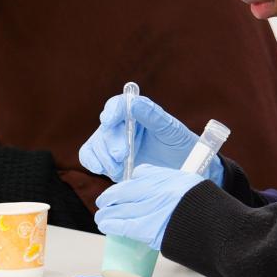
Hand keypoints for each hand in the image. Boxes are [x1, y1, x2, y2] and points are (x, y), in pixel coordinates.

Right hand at [78, 93, 222, 184]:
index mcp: (139, 112)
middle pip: (105, 128)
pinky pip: (91, 158)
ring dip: (103, 156)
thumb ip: (154, 116)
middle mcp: (123, 126)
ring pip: (95, 144)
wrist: (185, 173)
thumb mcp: (172, 131)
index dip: (111, 111)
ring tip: (119, 169)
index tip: (108, 121)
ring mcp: (115, 144)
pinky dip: (93, 163)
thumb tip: (135, 103)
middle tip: (122, 156)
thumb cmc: (182, 148)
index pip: (119, 105)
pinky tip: (104, 169)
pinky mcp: (110, 161)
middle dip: (111, 142)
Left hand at [93, 166, 204, 249]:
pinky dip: (110, 224)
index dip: (129, 184)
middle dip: (110, 197)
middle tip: (103, 202)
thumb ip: (171, 180)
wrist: (213, 226)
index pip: (140, 174)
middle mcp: (154, 190)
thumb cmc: (205, 207)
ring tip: (101, 216)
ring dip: (106, 213)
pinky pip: (122, 225)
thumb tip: (151, 180)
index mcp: (166, 177)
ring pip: (119, 209)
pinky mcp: (147, 228)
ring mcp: (149, 209)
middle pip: (124, 191)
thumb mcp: (190, 183)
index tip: (124, 190)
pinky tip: (104, 225)